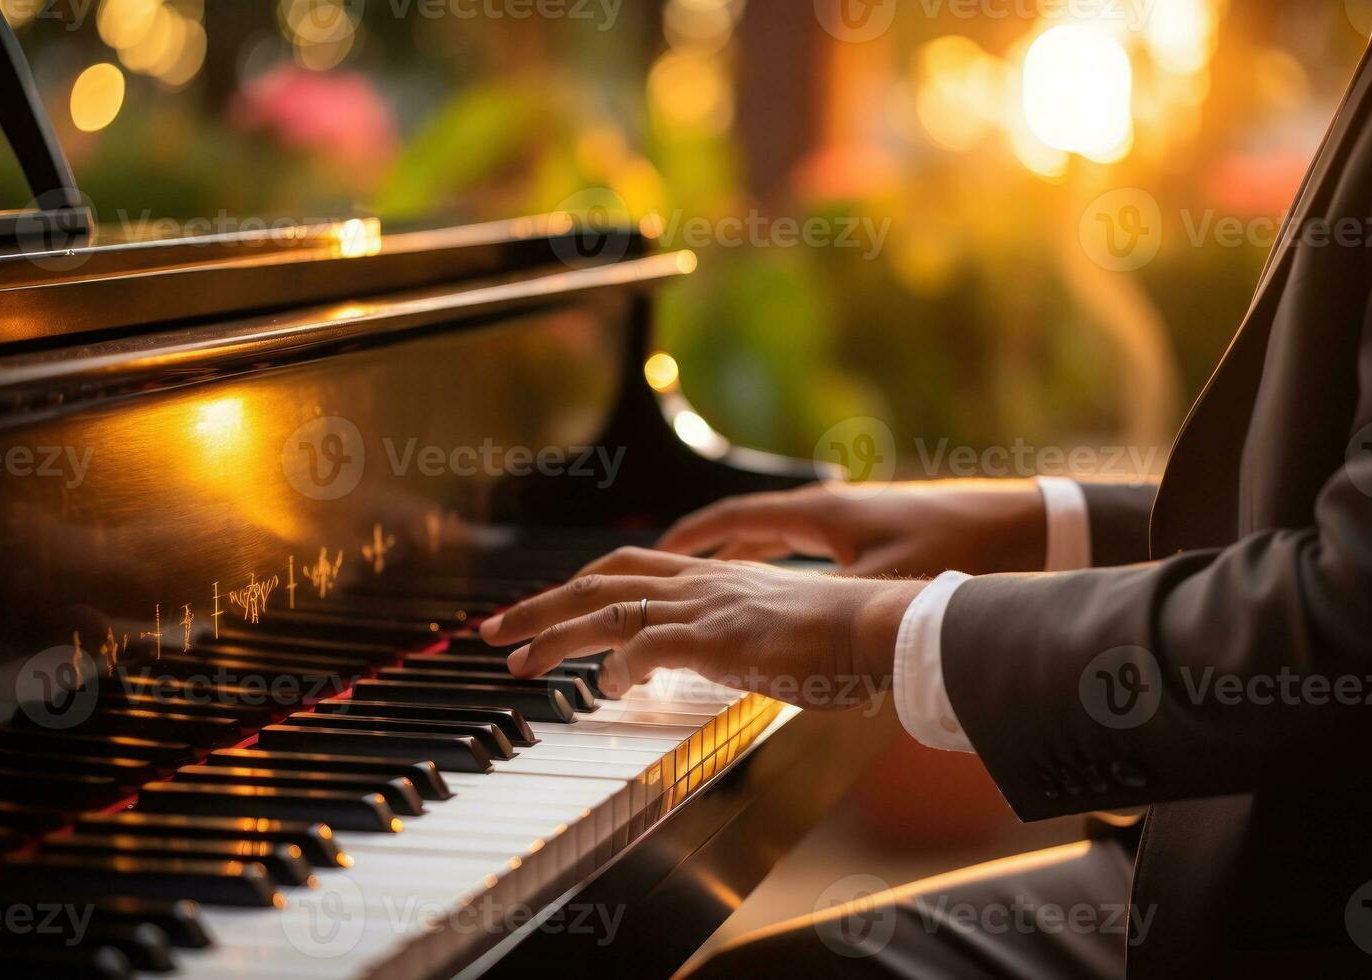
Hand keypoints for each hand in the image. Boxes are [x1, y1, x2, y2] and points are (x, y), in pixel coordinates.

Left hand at [479, 547, 923, 707]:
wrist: (880, 626)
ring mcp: (706, 607)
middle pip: (598, 582)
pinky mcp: (719, 637)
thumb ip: (727, 637)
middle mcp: (699, 583)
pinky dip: (616, 667)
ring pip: (607, 609)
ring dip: (554, 634)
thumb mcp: (769, 628)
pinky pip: (647, 647)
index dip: (576, 587)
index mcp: (710, 578)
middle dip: (537, 604)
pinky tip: (602, 689)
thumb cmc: (837, 635)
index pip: (625, 570)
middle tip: (492, 630)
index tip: (541, 607)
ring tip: (518, 661)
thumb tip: (697, 660)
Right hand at [657, 479, 1047, 575]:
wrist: (1018, 524)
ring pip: (773, 537)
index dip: (692, 536)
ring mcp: (846, 519)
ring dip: (734, 558)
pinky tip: (767, 591)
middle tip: (662, 574)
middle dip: (700, 550)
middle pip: (744, 526)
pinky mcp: (868, 534)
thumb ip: (833, 607)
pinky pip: (801, 547)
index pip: (736, 517)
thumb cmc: (957, 546)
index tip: (657, 552)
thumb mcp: (888, 585)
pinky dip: (772, 565)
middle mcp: (825, 508)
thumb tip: (783, 637)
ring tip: (697, 586)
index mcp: (820, 513)